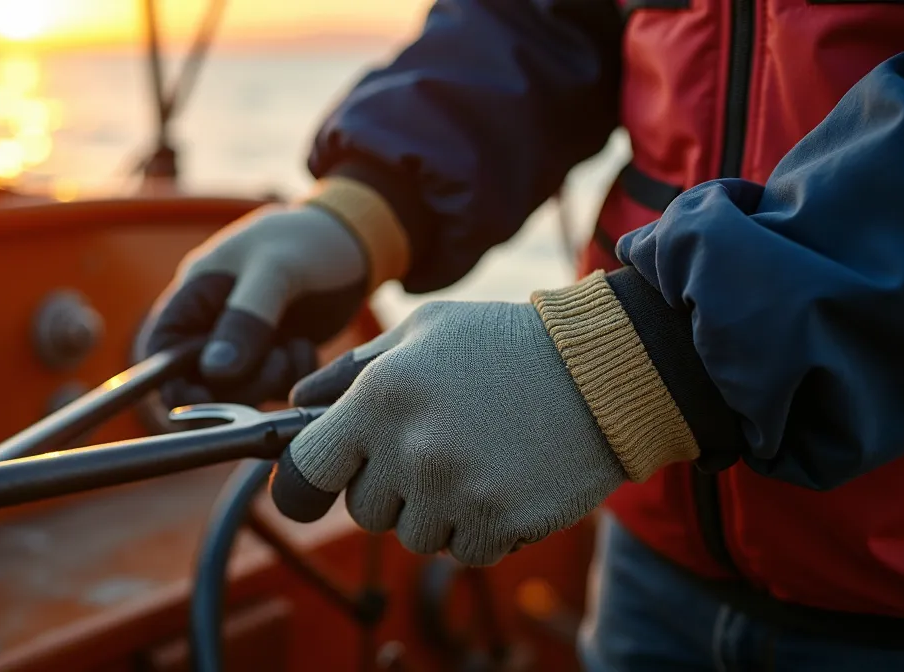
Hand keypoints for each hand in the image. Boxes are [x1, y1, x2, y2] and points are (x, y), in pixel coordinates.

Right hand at [144, 203, 370, 407]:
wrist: (354, 240)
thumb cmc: (308, 239)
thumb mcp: (276, 270)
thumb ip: (245, 318)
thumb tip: (215, 372)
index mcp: (194, 297)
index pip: (161, 353)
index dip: (172, 384)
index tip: (204, 398)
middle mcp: (211, 326)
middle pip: (200, 383)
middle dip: (239, 385)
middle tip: (277, 361)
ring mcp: (244, 345)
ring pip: (240, 392)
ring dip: (271, 380)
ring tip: (296, 345)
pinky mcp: (274, 358)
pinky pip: (274, 389)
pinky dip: (293, 378)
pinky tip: (306, 348)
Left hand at [270, 300, 628, 565]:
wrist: (604, 369)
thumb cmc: (505, 344)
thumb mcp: (424, 331)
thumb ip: (352, 370)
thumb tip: (299, 403)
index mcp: (379, 396)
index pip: (306, 470)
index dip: (305, 485)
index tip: (314, 488)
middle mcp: (410, 447)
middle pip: (364, 510)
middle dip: (389, 488)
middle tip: (433, 449)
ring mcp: (456, 490)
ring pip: (413, 536)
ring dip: (436, 511)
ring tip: (476, 461)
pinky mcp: (499, 522)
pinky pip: (462, 552)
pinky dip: (479, 529)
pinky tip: (504, 482)